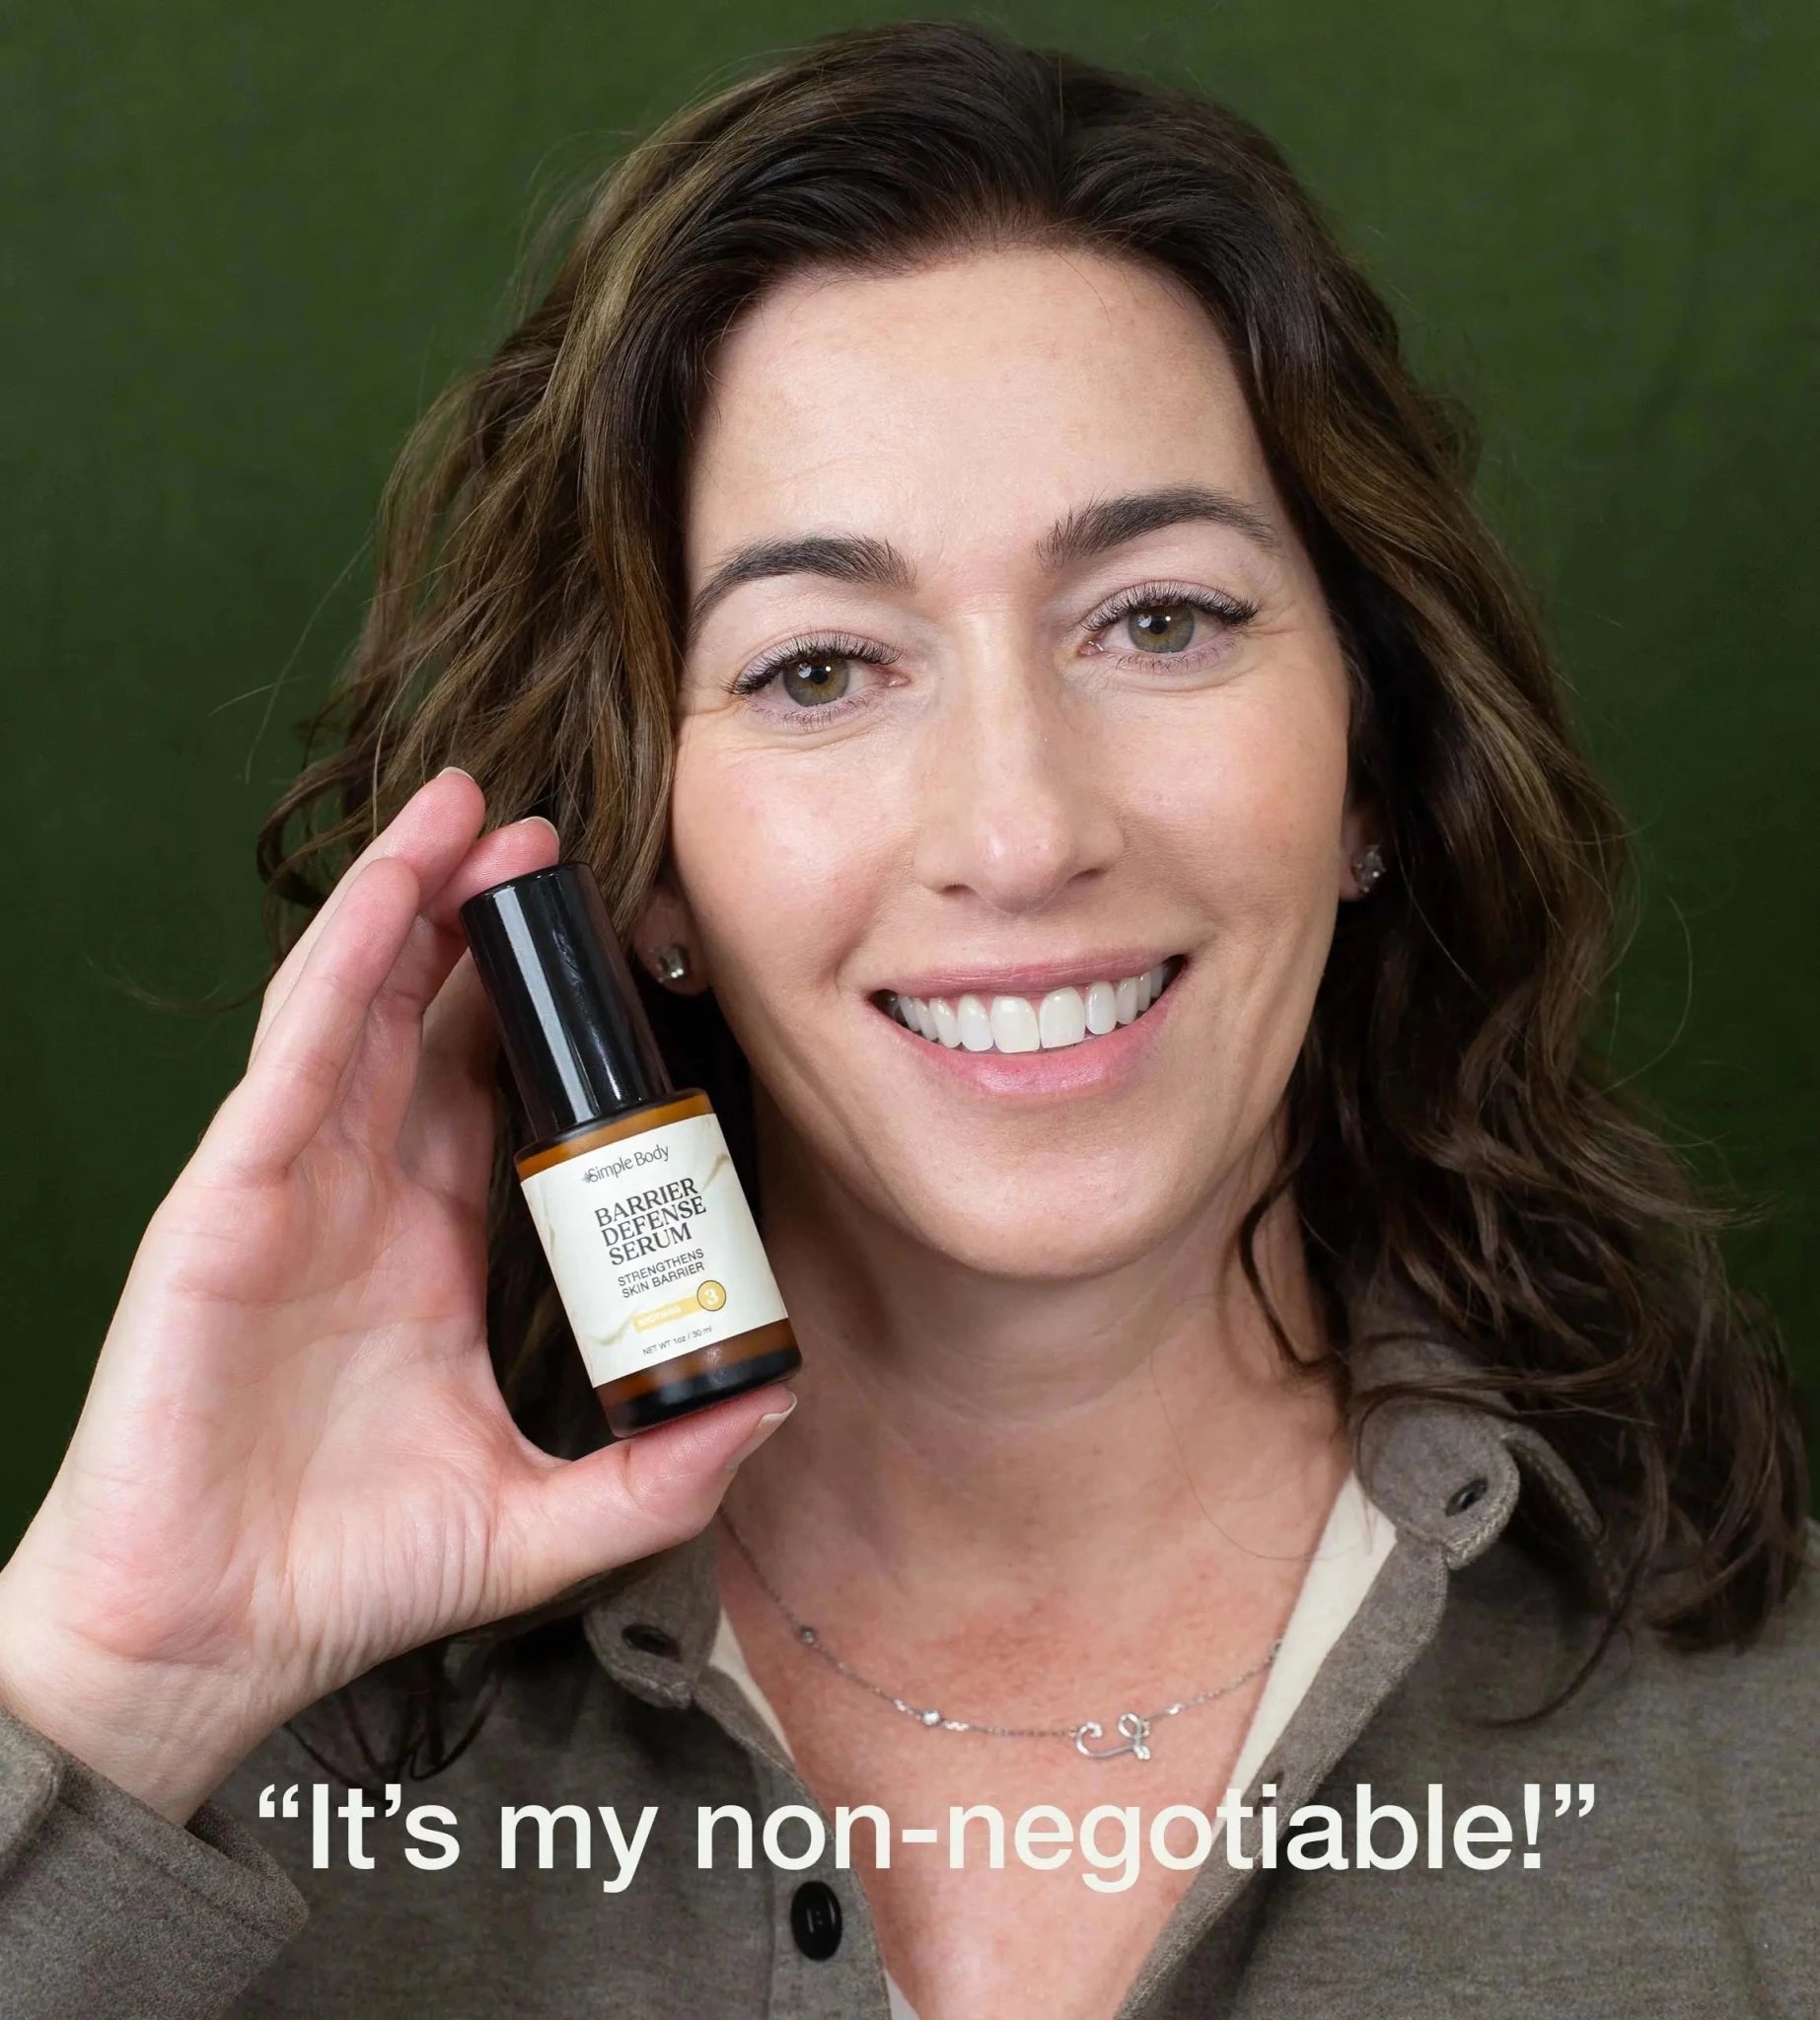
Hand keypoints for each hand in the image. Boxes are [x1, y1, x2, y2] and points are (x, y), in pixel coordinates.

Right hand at [0, 771, 793, 1823]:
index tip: (614, 945)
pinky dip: (341, 970)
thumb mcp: (542, 1522)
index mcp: (430, 1247)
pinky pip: (291, 1063)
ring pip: (352, 1009)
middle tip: (550, 839)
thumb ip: (661, 1477)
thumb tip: (778, 1407)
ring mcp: (287, 1190)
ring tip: (468, 811)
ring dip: (409, 902)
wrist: (212, 1643)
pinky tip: (393, 897)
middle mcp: (360, 1197)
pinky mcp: (225, 1205)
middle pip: (422, 1021)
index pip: (491, 1092)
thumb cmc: (349, 1575)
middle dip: (480, 926)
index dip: (545, 1014)